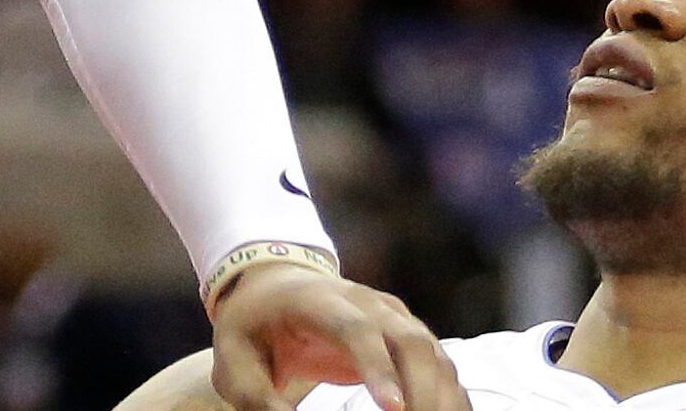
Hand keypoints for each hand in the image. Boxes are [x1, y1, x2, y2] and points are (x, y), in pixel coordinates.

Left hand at [206, 262, 460, 410]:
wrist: (276, 287)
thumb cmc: (252, 327)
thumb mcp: (235, 359)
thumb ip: (257, 397)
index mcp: (320, 301)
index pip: (356, 329)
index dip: (378, 368)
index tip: (393, 409)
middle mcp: (368, 303)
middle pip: (410, 341)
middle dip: (423, 391)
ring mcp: (395, 318)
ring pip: (434, 354)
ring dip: (443, 399)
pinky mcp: (410, 338)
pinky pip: (441, 368)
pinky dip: (450, 399)